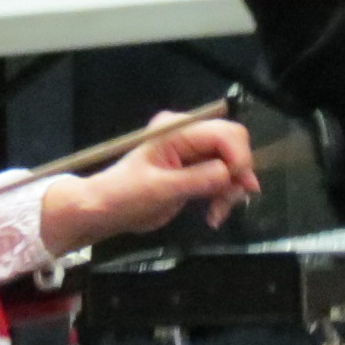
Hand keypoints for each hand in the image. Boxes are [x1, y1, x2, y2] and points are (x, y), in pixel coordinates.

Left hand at [42, 115, 261, 251]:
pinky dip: (223, 196)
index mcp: (177, 130)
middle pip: (232, 145)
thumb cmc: (124, 196)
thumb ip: (197, 179)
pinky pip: (222, 178)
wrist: (105, 210)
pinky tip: (214, 214)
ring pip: (231, 164)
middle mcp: (189, 135)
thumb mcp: (160, 189)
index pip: (223, 132)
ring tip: (217, 215)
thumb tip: (230, 174)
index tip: (238, 185)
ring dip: (231, 190)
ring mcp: (193, 152)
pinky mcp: (195, 170)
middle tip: (231, 202)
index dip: (238, 156)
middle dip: (237, 174)